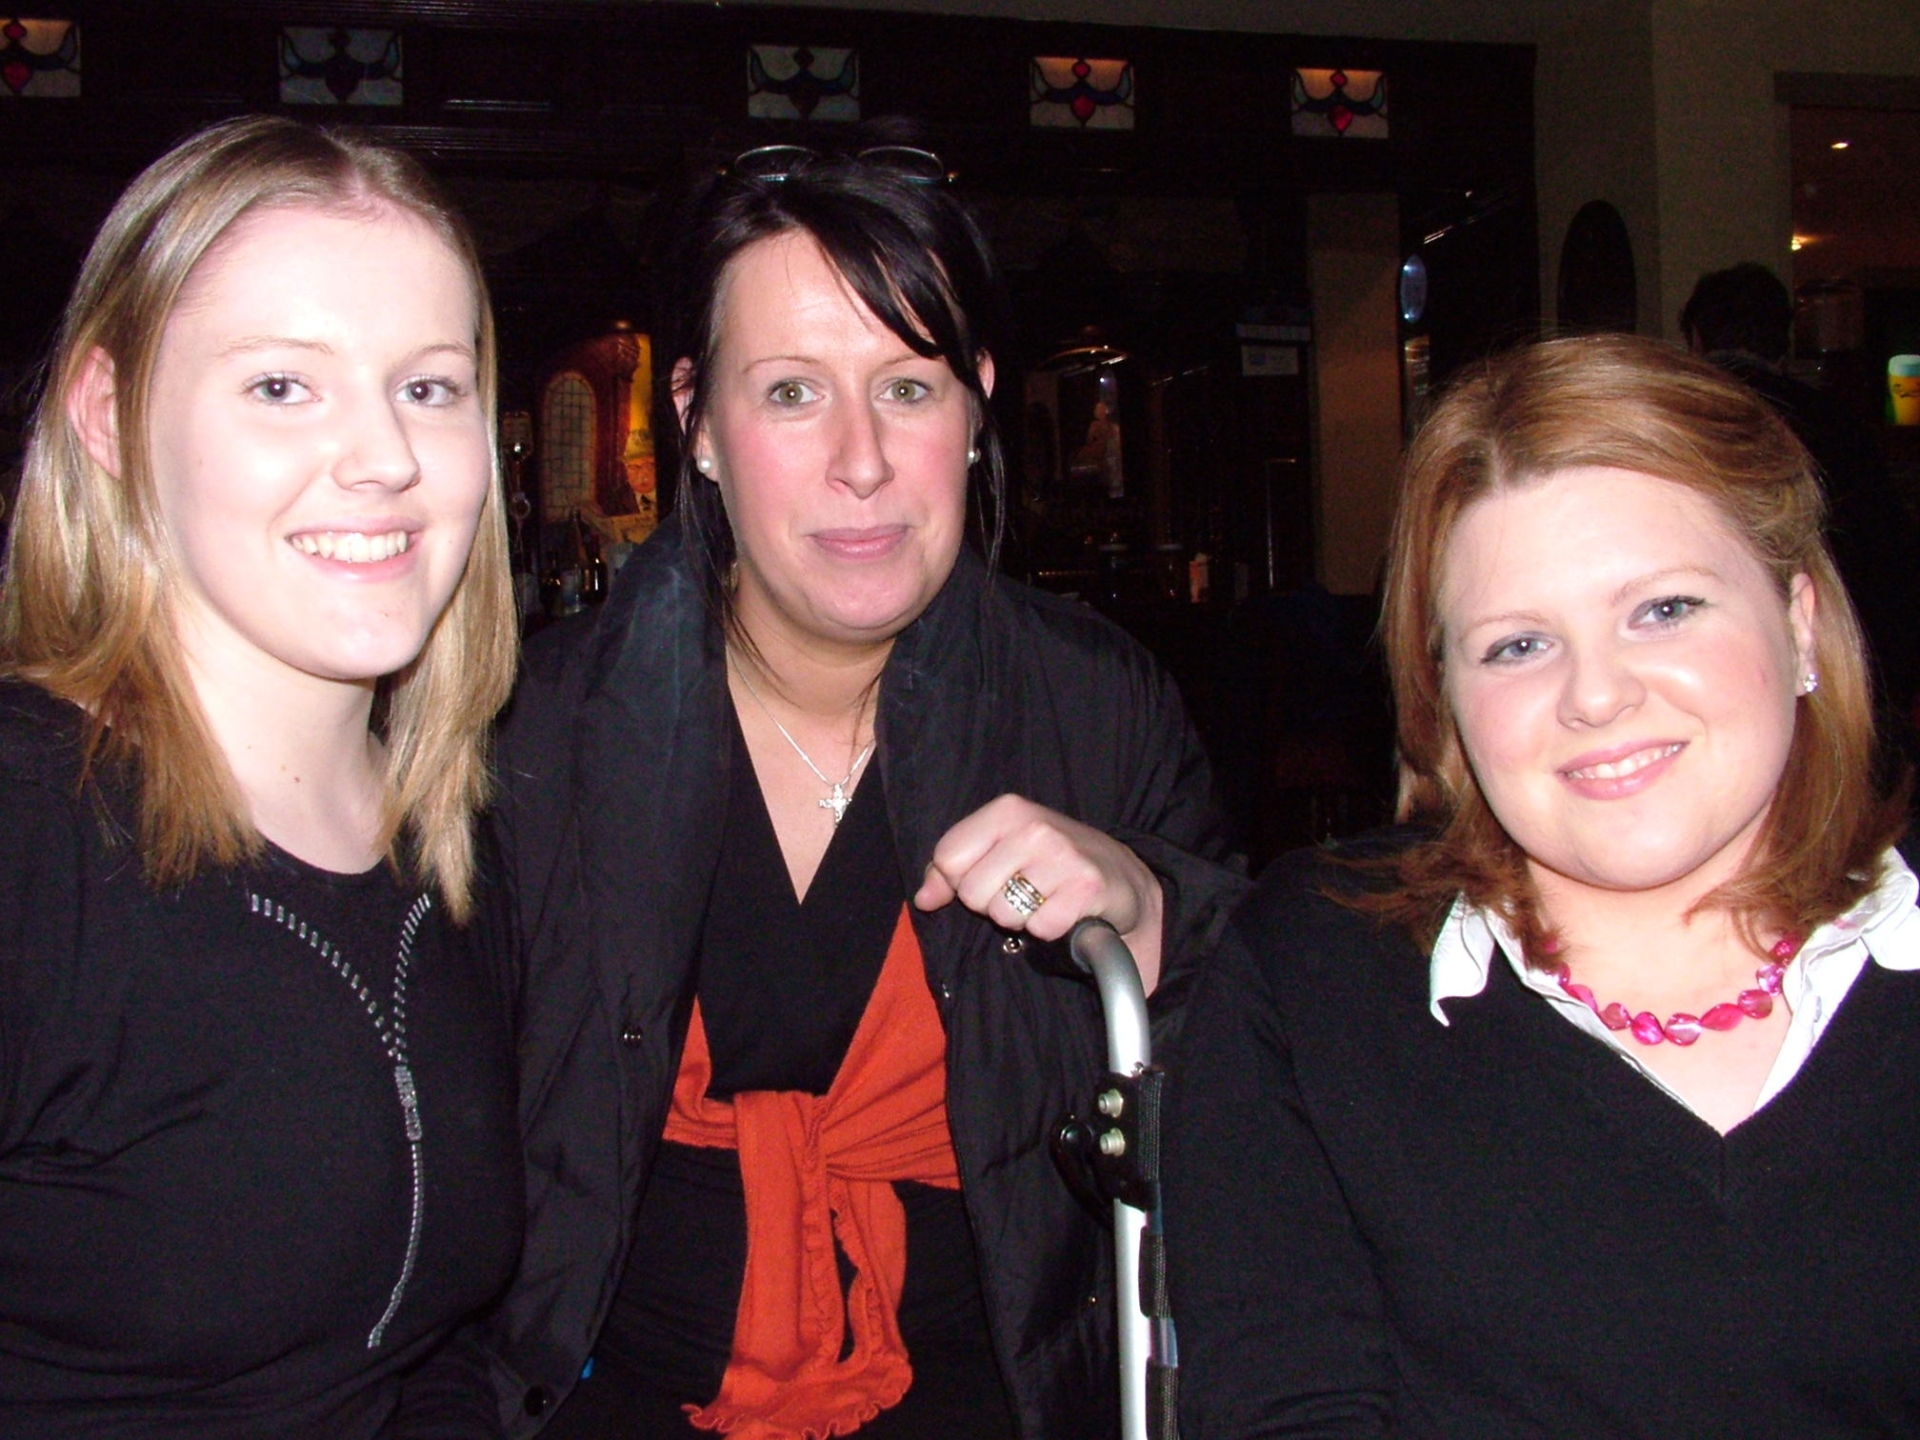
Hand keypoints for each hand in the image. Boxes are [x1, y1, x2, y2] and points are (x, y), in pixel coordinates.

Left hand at [913, 793, 1164, 992]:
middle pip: (972, 892)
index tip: (991, 876)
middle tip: (1024, 891)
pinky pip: (1039, 928)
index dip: (960, 880)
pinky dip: (1048, 930)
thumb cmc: (1050, 862)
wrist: (1120, 877)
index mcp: (1007, 810)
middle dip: (992, 904)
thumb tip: (924, 899)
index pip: (947, 858)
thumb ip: (953, 871)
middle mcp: (1034, 827)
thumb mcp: (1001, 850)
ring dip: (1021, 919)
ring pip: (1003, 915)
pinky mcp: (1086, 889)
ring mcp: (1062, 856)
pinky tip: (1064, 911)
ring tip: (1045, 899)